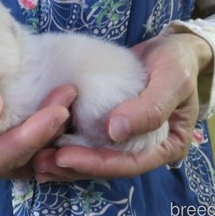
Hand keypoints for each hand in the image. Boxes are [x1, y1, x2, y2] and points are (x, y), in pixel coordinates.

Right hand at [0, 68, 75, 187]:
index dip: (26, 137)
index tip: (56, 111)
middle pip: (9, 159)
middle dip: (44, 131)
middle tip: (68, 95)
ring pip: (15, 157)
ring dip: (44, 130)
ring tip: (66, 97)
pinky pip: (11, 146)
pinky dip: (33, 128)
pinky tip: (51, 106)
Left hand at [32, 33, 212, 181]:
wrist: (172, 48)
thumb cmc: (178, 63)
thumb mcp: (172, 80)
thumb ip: (151, 107)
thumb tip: (116, 131)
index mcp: (166, 146)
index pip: (130, 164)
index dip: (98, 163)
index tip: (66, 157)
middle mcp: (145, 148)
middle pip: (108, 166)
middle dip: (74, 166)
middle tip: (41, 162)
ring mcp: (127, 138)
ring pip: (95, 156)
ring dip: (65, 160)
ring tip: (36, 159)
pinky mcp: (111, 124)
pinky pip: (89, 138)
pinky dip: (67, 141)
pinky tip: (44, 142)